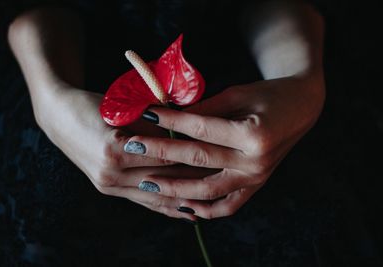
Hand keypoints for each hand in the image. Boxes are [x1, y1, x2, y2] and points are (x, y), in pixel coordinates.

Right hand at [37, 87, 214, 220]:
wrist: (60, 116)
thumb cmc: (92, 106)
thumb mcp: (124, 110)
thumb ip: (155, 125)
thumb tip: (186, 134)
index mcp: (114, 150)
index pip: (165, 157)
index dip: (194, 156)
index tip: (219, 154)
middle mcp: (111, 174)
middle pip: (163, 180)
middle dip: (195, 181)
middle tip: (225, 178)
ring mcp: (108, 184)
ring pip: (156, 196)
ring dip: (184, 200)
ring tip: (213, 202)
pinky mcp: (108, 189)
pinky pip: (143, 201)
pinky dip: (166, 207)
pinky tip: (187, 212)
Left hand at [124, 75, 324, 218]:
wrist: (301, 108)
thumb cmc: (269, 95)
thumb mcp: (238, 94)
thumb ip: (204, 108)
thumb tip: (168, 115)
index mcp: (254, 134)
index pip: (201, 129)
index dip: (171, 121)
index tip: (145, 115)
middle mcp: (255, 162)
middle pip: (199, 159)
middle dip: (161, 152)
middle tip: (131, 147)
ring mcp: (256, 178)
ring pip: (208, 190)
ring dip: (175, 187)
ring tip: (146, 182)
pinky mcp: (256, 186)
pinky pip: (228, 206)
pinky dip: (206, 209)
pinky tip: (184, 206)